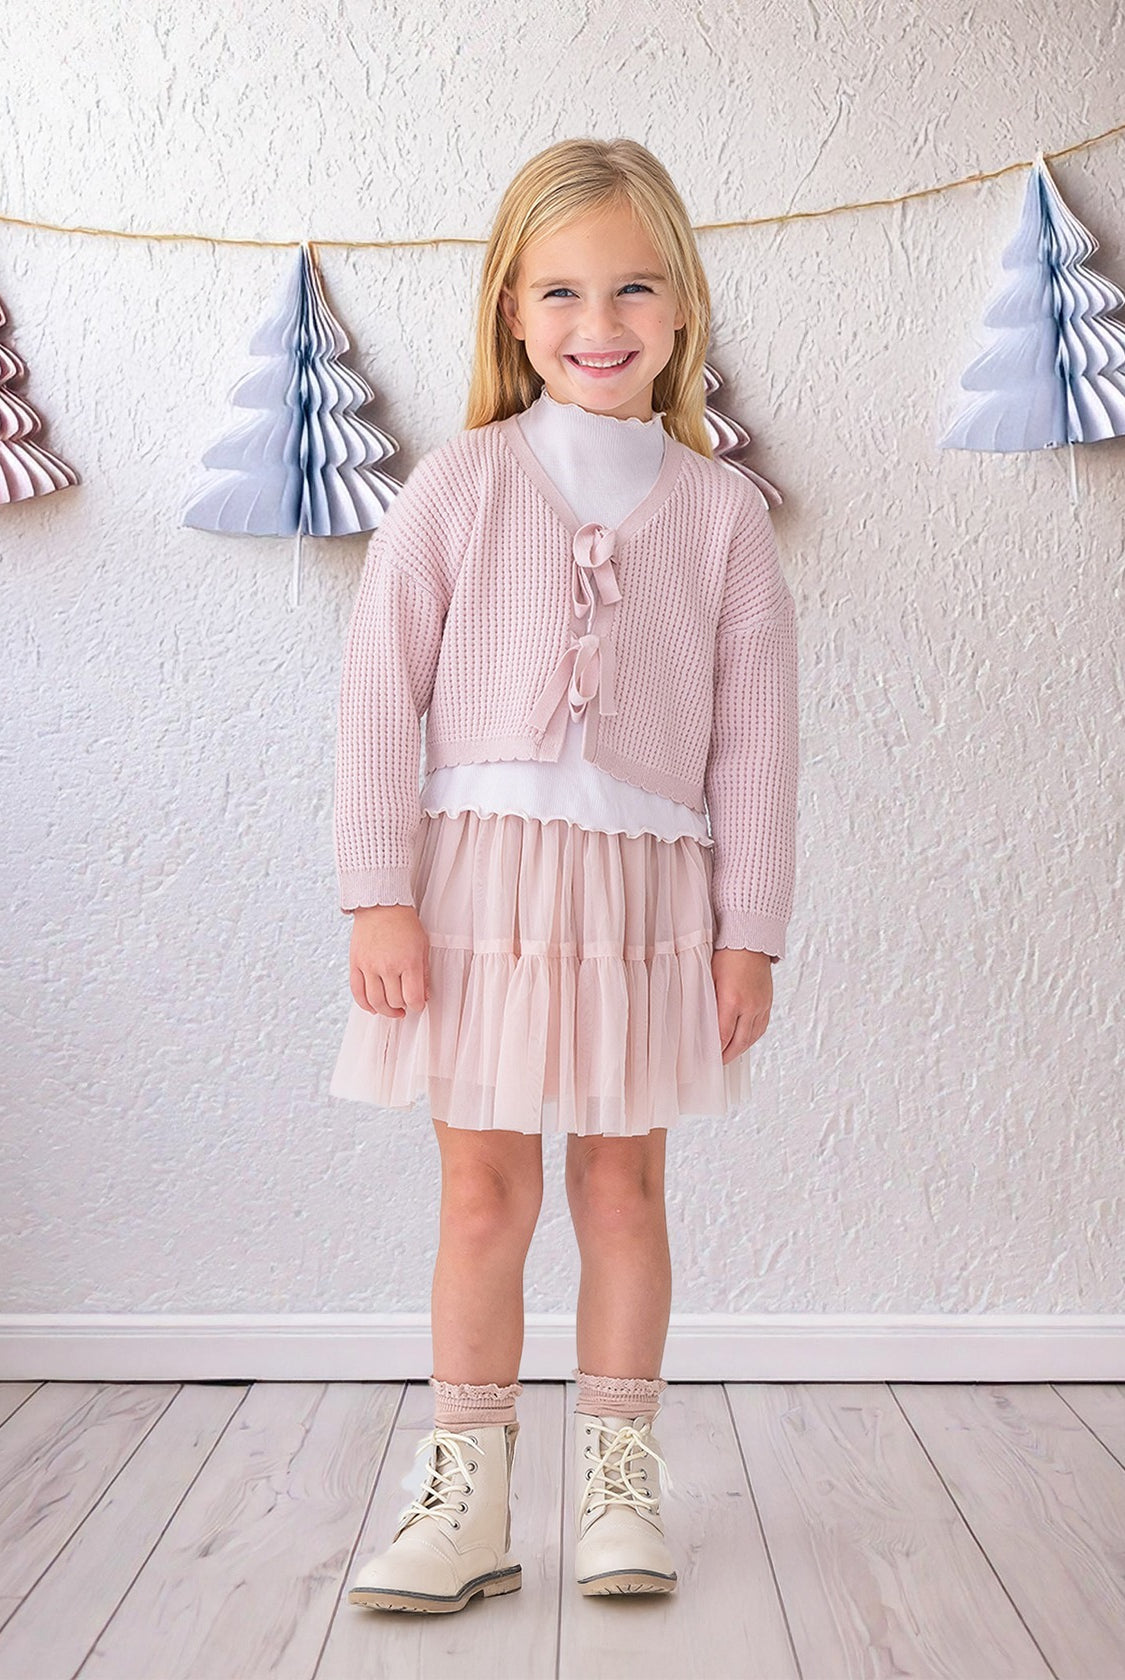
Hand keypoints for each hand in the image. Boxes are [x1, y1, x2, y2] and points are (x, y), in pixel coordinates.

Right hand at [349, 904, 429, 1018]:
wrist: (381, 905)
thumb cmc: (404, 924)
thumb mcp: (423, 946)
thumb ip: (423, 973)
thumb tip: (423, 996)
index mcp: (409, 962)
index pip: (413, 998)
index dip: (417, 1006)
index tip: (418, 1004)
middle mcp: (388, 966)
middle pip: (394, 1001)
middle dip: (402, 1006)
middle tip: (405, 1003)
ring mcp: (369, 966)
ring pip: (375, 1001)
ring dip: (385, 1011)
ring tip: (391, 1009)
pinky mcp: (355, 964)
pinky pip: (357, 992)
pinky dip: (365, 1004)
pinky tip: (372, 1007)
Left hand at [711, 948, 772, 1062]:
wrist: (751, 940)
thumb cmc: (726, 956)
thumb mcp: (709, 977)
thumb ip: (706, 1001)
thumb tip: (698, 1022)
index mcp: (732, 1000)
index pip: (723, 1035)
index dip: (715, 1050)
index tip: (705, 1057)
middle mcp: (750, 1006)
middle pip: (739, 1042)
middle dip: (727, 1056)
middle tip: (716, 1063)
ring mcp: (761, 1005)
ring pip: (751, 1038)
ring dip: (739, 1050)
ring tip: (728, 1056)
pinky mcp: (768, 1003)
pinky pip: (761, 1028)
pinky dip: (751, 1038)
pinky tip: (743, 1041)